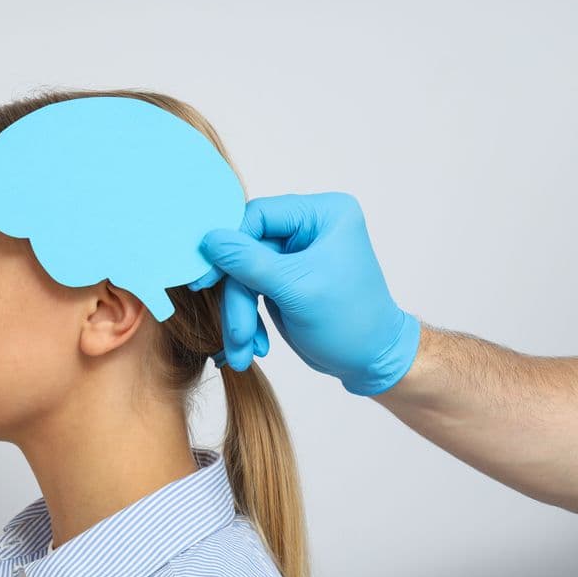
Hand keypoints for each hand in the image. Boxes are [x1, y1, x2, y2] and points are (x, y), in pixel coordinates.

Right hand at [188, 192, 420, 395]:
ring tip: (242, 350)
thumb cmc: (350, 322)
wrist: (371, 362)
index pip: (258, 216)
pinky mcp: (283, 278)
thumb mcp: (296, 289)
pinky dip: (248, 320)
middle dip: (238, 297)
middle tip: (235, 334)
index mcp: (323, 214)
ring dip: (239, 315)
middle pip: (247, 250)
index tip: (206, 279)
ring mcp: (294, 254)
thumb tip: (208, 239)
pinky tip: (255, 346)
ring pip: (243, 274)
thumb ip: (248, 261)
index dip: (229, 246)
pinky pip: (250, 291)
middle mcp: (308, 227)